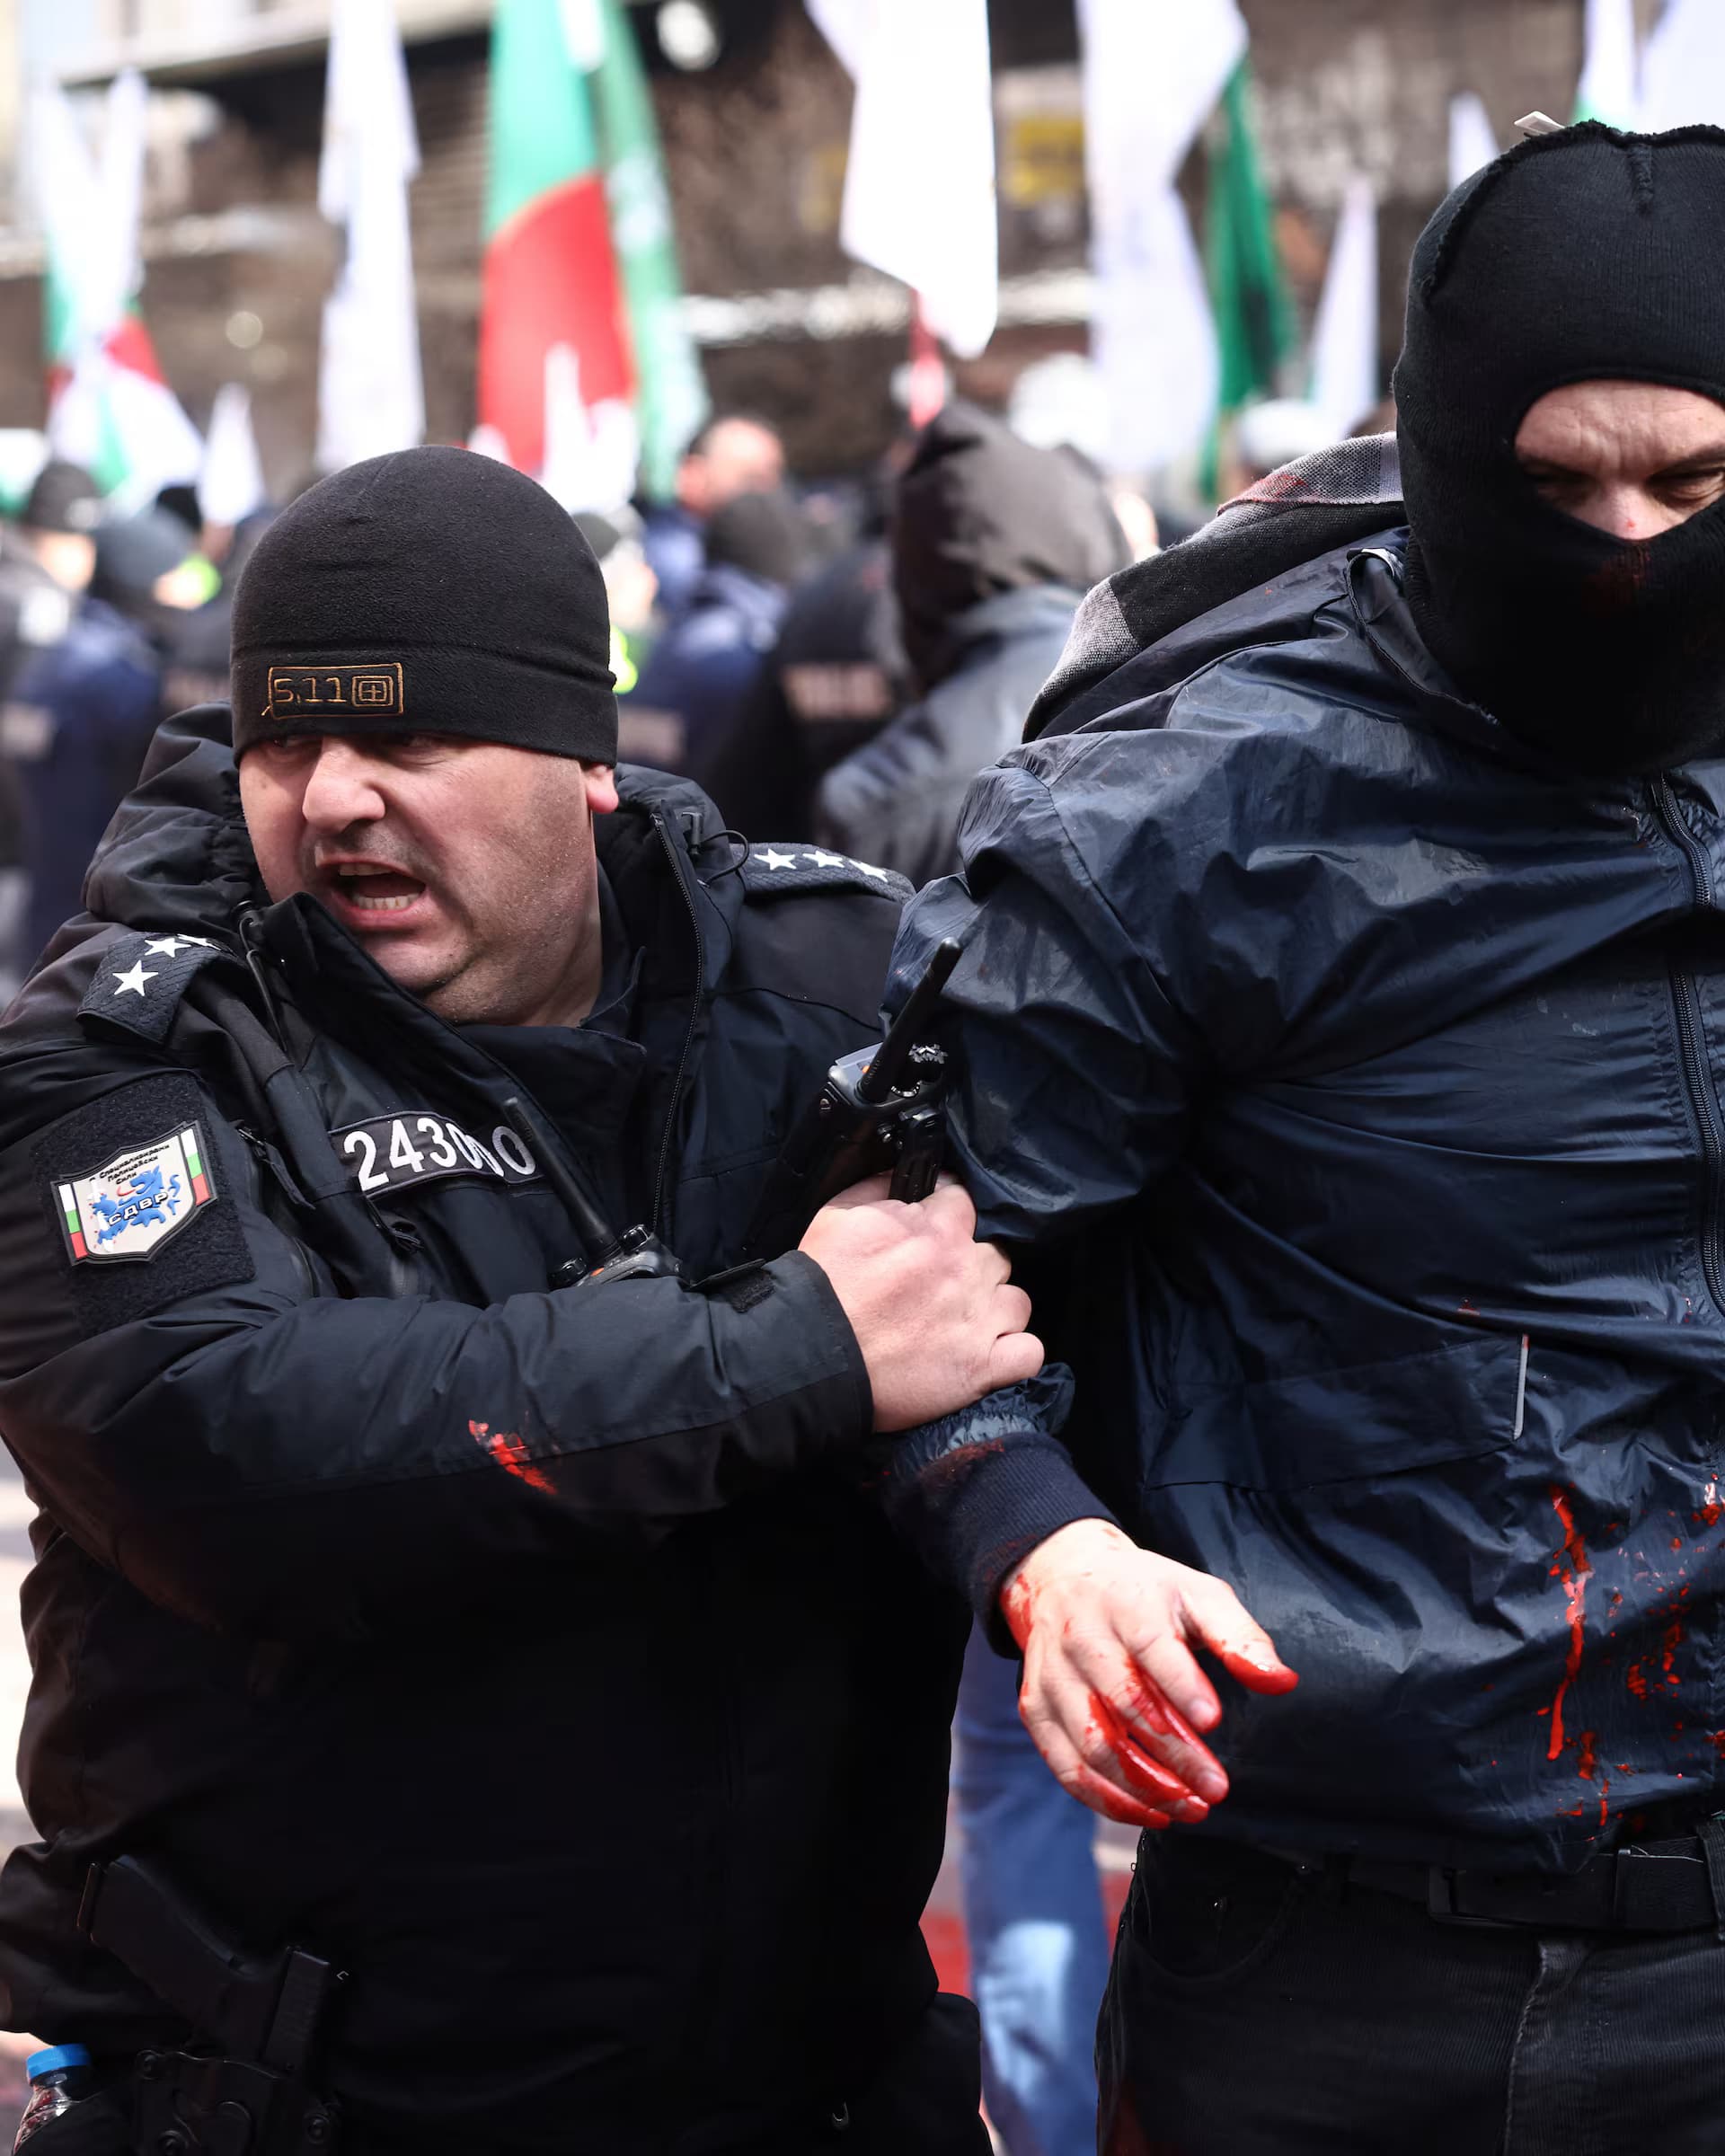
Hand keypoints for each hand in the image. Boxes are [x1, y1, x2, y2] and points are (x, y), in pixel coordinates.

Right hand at [799, 1174, 1040, 1430]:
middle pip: (996, 1254)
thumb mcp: (836, 1215)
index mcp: (936, 1229)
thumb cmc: (818, 1286)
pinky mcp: (981, 1368)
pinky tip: (992, 1354)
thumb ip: (879, 1187)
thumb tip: (905, 1172)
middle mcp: (966, 1269)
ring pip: (1017, 1301)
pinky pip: (1028, 1353)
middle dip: (973, 1267)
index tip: (932, 1235)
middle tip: (942, 1287)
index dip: (948, 1218)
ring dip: (995, 1309)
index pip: (966, 1203)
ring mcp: (978, 1320)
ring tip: (965, 1324)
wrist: (807, 1355)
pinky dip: (1015, 1354)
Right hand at [1001, 1519, 1297, 1830]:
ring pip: (1091, 1742)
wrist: (1062, 1576)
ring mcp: (1052, 1675)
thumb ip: (1240, 1638)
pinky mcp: (1035, 1707)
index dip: (1181, 1686)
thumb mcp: (1199, 1595)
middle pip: (1123, 1702)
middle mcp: (1081, 1637)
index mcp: (1126, 1602)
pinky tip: (1150, 1813)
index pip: (1151, 1646)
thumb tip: (1282, 1682)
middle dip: (1173, 1753)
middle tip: (1217, 1789)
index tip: (1214, 1722)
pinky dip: (1106, 1799)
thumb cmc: (1147, 1594)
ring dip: (1142, 1786)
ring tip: (1191, 1808)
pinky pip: (1066, 1765)